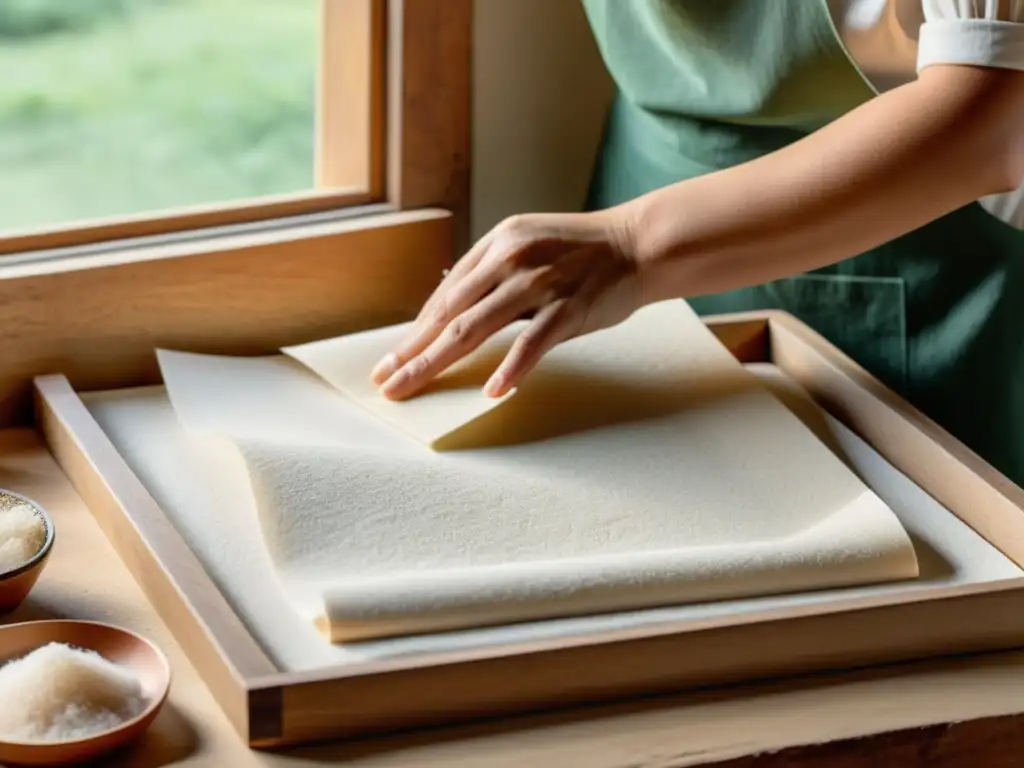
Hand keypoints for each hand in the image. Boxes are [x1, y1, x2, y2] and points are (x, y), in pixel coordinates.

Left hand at [371, 209, 642, 399]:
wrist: (640, 243)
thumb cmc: (584, 252)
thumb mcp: (529, 245)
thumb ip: (493, 272)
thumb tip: (454, 304)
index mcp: (498, 244)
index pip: (446, 294)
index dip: (416, 329)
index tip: (393, 358)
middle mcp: (510, 259)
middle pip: (449, 314)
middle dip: (412, 351)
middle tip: (386, 381)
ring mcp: (540, 283)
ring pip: (475, 328)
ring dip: (438, 361)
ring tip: (413, 387)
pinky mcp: (569, 307)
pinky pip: (533, 343)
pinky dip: (512, 368)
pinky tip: (493, 392)